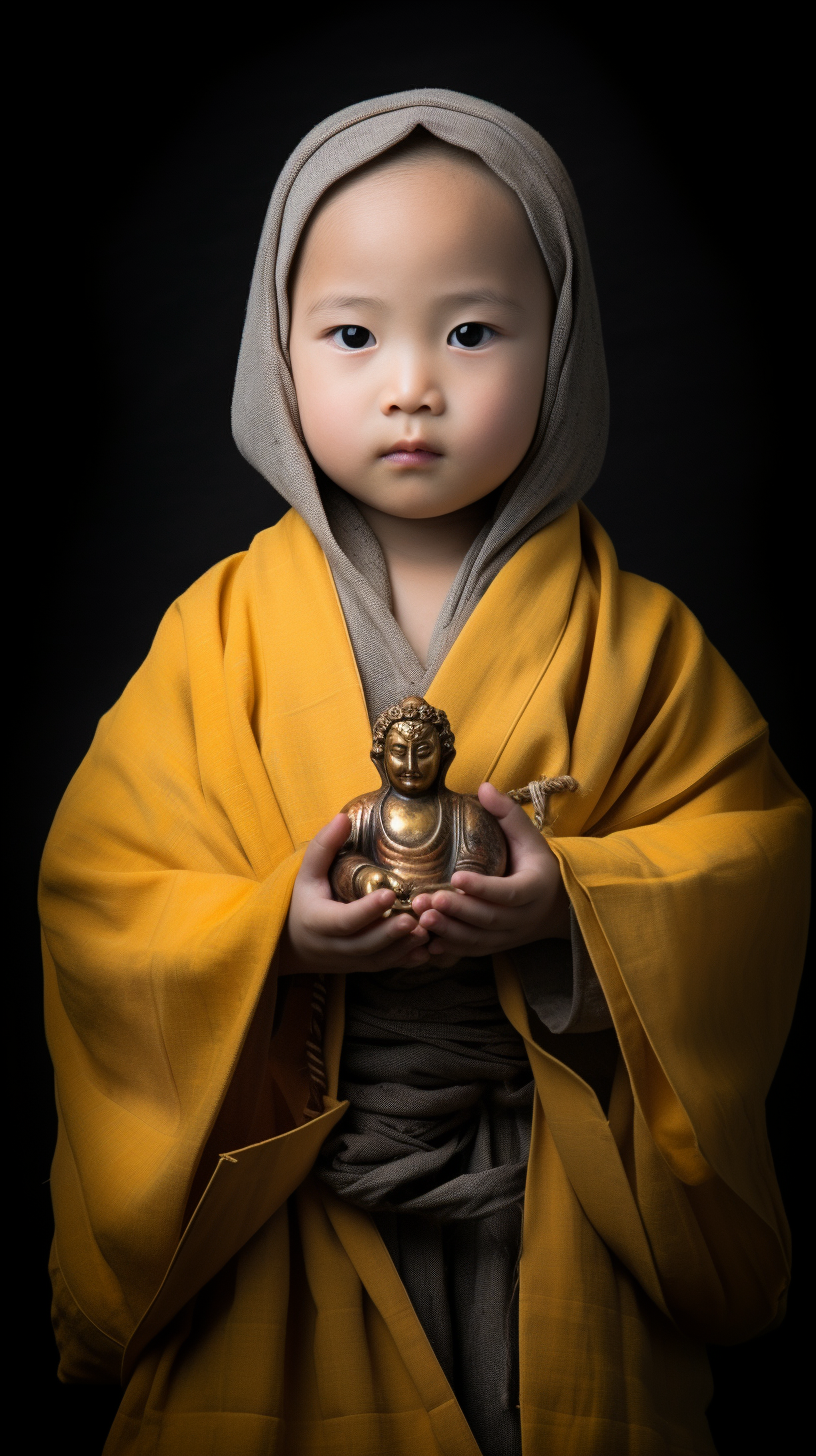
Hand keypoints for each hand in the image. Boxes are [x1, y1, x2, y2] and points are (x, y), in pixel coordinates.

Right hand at [280, 814, 429, 974]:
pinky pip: (385, 967)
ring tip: (426, 932)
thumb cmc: (303, 901)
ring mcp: (349, 960)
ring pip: (378, 960)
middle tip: (414, 919)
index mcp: (318, 922)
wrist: (293, 944)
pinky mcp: (362, 966)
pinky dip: (406, 960)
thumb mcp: (306, 874)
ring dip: (402, 948)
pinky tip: (427, 949)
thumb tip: (343, 817)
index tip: (389, 894)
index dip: (366, 910)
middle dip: (390, 934)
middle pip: (364, 945)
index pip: (344, 920)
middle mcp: (334, 946)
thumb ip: (323, 847)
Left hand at [411, 783, 569, 959]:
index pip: (509, 892)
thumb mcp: (529, 836)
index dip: (483, 888)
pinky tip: (426, 944)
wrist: (554, 905)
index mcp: (535, 887)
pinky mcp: (495, 946)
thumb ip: (507, 813)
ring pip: (478, 940)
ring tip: (422, 919)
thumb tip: (484, 786)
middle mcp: (523, 917)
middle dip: (458, 912)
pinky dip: (450, 950)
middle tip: (428, 901)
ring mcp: (509, 936)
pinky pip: (472, 952)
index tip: (456, 877)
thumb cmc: (536, 863)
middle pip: (489, 919)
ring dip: (449, 932)